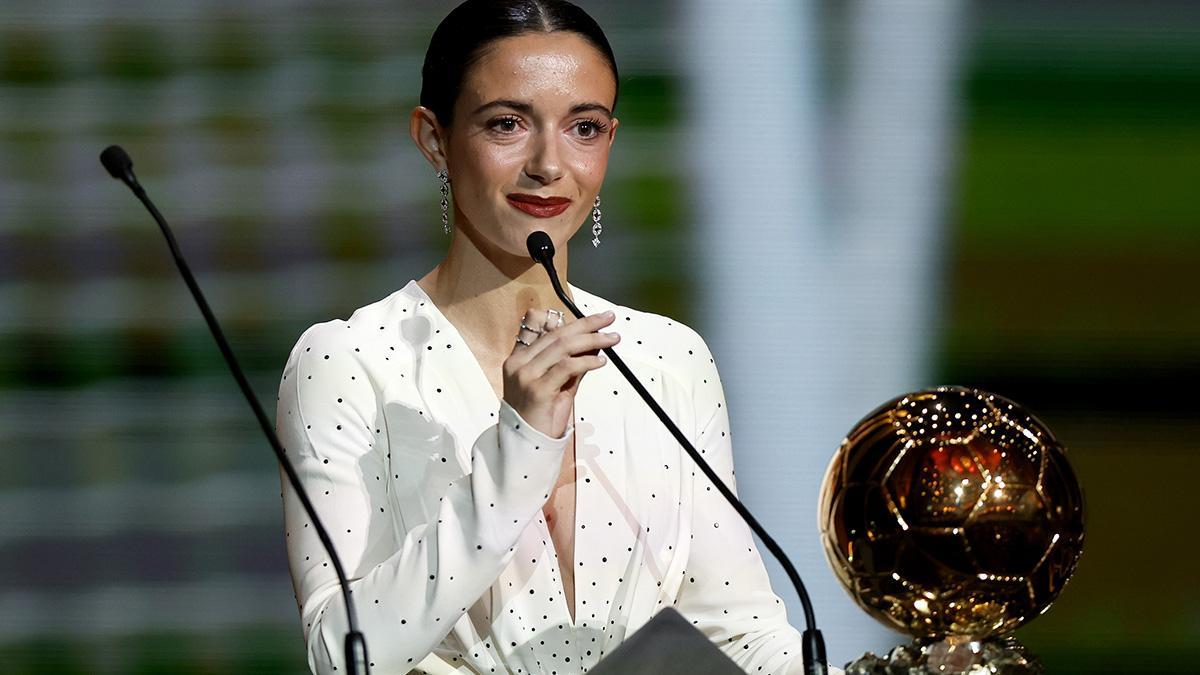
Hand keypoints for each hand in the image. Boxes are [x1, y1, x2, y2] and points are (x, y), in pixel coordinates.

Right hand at [502, 308, 619, 437]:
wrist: (528, 446)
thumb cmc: (541, 417)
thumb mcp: (558, 386)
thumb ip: (573, 364)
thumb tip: (595, 344)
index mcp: (518, 360)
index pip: (546, 330)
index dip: (572, 321)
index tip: (594, 319)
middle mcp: (518, 364)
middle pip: (557, 334)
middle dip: (587, 324)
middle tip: (608, 319)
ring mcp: (525, 376)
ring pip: (563, 346)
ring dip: (592, 339)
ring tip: (611, 339)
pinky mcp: (537, 390)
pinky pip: (566, 367)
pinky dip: (587, 361)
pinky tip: (600, 362)